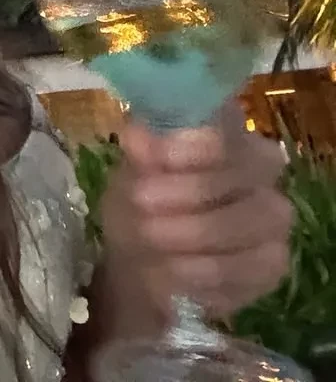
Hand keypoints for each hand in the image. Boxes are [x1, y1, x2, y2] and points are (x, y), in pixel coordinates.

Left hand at [97, 102, 291, 331]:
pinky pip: (247, 270)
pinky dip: (205, 271)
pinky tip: (174, 269)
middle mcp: (263, 174)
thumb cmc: (144, 198)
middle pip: (240, 179)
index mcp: (231, 135)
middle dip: (187, 191)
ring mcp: (274, 221)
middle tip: (142, 200)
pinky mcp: (273, 266)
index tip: (153, 156)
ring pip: (243, 225)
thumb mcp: (131, 171)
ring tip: (150, 236)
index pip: (226, 134)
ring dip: (192, 232)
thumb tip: (137, 137)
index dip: (192, 146)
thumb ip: (139, 152)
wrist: (145, 258)